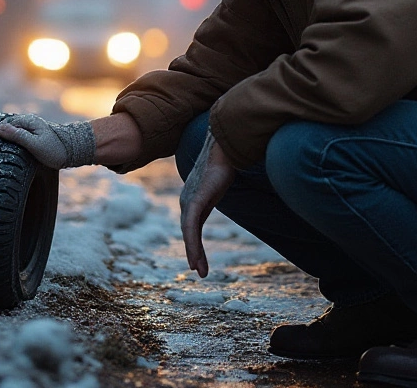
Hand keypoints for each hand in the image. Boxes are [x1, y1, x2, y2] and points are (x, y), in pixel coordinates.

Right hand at [0, 114, 94, 169]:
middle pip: (9, 127)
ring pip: (14, 132)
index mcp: (28, 121)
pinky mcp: (36, 135)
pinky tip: (14, 151)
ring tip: (3, 152)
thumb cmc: (55, 149)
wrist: (75, 151)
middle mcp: (30, 122)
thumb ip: (16, 136)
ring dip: (9, 139)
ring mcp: (33, 128)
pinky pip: (21, 136)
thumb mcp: (34, 144)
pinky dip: (16, 142)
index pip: (6, 124)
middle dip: (2, 136)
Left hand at [179, 131, 236, 277]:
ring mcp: (190, 201)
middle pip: (189, 232)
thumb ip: (218, 190)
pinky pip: (192, 228)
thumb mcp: (220, 183)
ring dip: (194, 253)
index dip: (195, 244)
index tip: (200, 260)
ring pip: (189, 233)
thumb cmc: (225, 161)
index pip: (192, 226)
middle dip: (194, 252)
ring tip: (199, 270)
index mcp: (193, 198)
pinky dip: (193, 244)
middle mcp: (187, 201)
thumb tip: (228, 186)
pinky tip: (196, 258)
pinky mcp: (196, 200)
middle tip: (200, 271)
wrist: (224, 146)